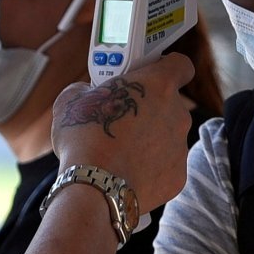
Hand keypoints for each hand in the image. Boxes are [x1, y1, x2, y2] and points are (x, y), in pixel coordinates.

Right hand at [52, 52, 194, 209]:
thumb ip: (88, 89)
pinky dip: (151, 168)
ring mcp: (181, 147)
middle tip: (124, 119)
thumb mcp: (72, 101)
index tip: (151, 75)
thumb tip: (88, 93)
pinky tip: (127, 172)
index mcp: (159, 85)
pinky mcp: (178, 176)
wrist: (94, 188)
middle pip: (171, 105)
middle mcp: (178, 113)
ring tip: (121, 151)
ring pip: (168, 137)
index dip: (167, 68)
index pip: (181, 65)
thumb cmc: (84, 140)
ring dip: (150, 140)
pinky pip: (166, 167)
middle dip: (151, 110)